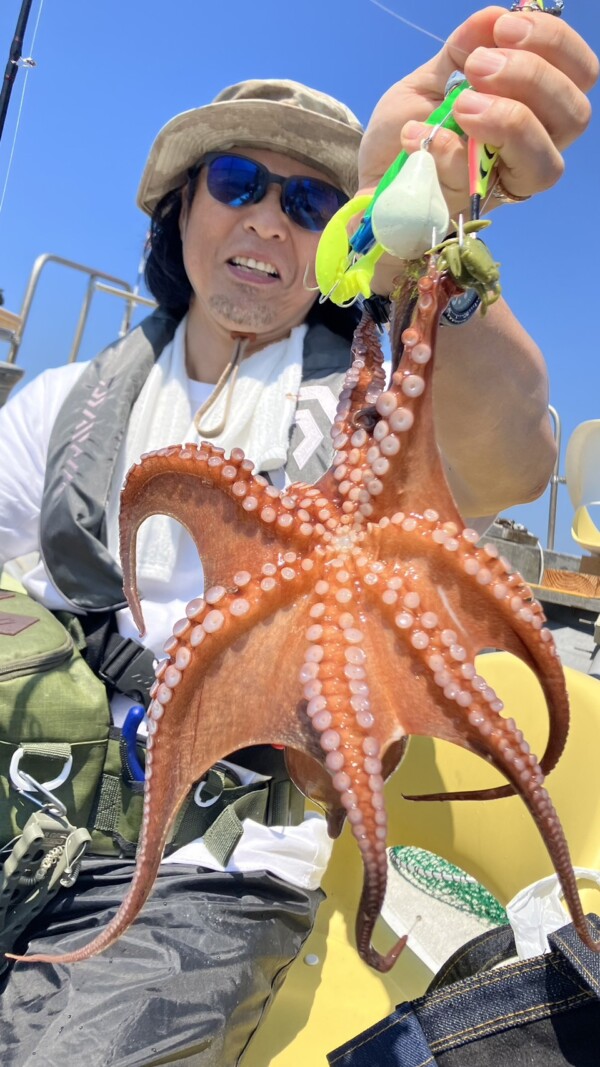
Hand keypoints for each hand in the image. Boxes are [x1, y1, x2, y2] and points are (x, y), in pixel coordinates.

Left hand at [358, 5, 597, 219]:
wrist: (369, 181)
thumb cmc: (408, 131)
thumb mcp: (431, 80)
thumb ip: (461, 51)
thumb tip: (494, 16)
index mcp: (534, 109)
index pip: (579, 76)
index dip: (554, 44)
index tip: (503, 28)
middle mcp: (532, 150)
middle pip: (574, 116)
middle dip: (532, 76)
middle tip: (478, 67)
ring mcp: (503, 187)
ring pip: (545, 163)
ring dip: (508, 120)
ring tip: (460, 104)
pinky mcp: (468, 212)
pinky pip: (476, 182)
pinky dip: (445, 150)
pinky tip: (415, 133)